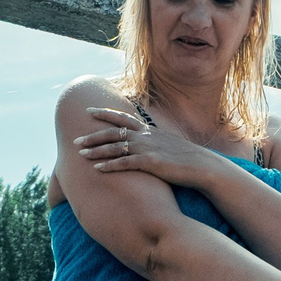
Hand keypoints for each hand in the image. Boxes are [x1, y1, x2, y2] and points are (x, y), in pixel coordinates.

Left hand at [73, 107, 222, 186]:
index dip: (104, 113)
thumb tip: (147, 142)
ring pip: (115, 146)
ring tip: (81, 155)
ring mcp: (148, 148)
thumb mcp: (169, 144)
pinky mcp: (151, 163)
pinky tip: (97, 169)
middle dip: (92, 135)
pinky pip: (125, 163)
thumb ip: (154, 141)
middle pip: (113, 132)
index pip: (122, 118)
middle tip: (76, 140)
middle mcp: (146, 136)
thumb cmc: (187, 159)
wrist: (204, 166)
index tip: (88, 111)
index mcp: (149, 130)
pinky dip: (110, 165)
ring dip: (96, 150)